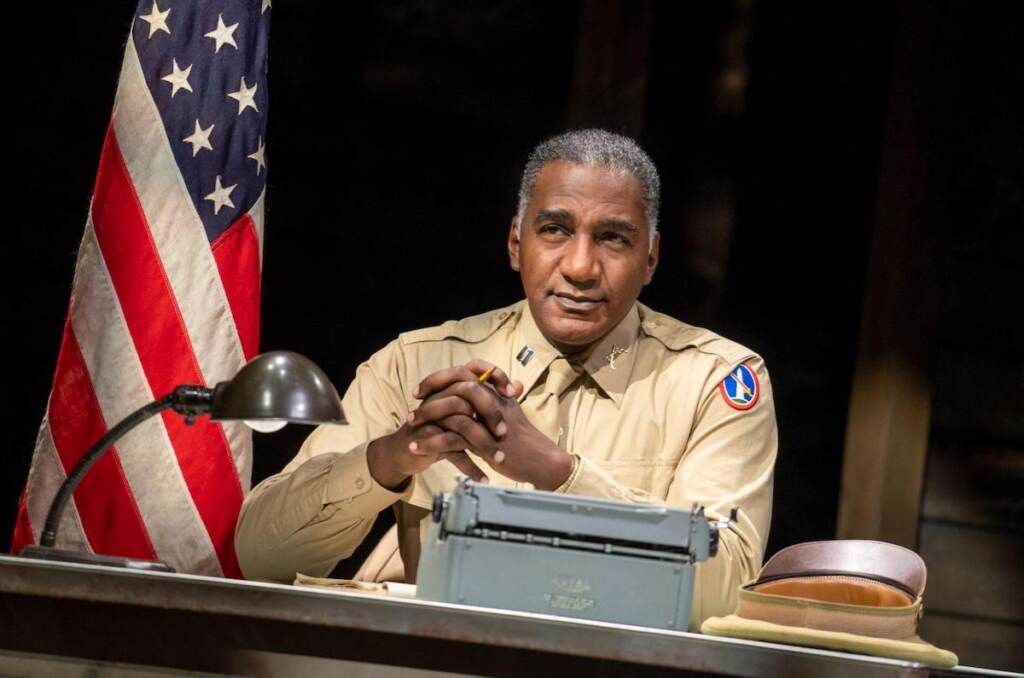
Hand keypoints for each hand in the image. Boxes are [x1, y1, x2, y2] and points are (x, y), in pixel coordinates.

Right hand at [365, 360, 522, 489]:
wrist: (404, 450)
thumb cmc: (438, 428)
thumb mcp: (465, 413)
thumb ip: (492, 399)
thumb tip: (519, 386)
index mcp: (450, 386)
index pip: (474, 369)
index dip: (495, 376)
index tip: (513, 393)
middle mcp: (440, 397)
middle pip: (470, 397)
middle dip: (491, 415)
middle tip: (505, 433)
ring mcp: (432, 418)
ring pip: (463, 426)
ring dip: (483, 446)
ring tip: (499, 460)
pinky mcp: (427, 439)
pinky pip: (452, 452)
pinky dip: (469, 467)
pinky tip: (483, 478)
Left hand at [412, 360, 575, 490]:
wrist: (539, 460)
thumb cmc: (524, 438)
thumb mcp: (512, 412)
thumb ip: (501, 397)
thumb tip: (504, 384)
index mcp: (496, 391)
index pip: (466, 370)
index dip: (442, 376)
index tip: (424, 388)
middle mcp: (493, 399)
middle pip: (456, 383)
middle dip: (430, 391)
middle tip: (414, 403)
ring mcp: (488, 419)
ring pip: (451, 409)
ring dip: (426, 416)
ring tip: (410, 425)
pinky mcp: (484, 441)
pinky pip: (451, 438)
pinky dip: (430, 442)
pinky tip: (416, 447)